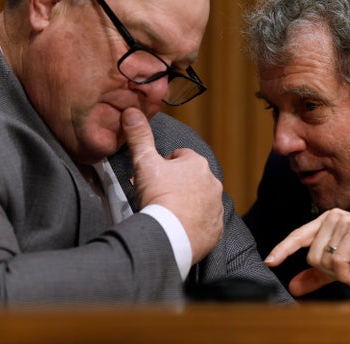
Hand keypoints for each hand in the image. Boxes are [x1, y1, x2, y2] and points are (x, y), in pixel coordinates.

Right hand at [121, 107, 222, 263]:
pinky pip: (206, 223)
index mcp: (197, 164)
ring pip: (200, 200)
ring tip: (168, 213)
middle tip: (158, 195)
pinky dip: (195, 224)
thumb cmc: (159, 196)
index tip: (154, 176)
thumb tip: (132, 112)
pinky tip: (180, 227)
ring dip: (188, 204)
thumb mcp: (144, 162)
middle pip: (191, 179)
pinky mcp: (216, 229)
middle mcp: (213, 183)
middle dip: (177, 184)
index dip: (164, 165)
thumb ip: (139, 136)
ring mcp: (216, 207)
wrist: (170, 235)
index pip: (180, 157)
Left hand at [264, 208, 349, 295]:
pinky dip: (344, 274)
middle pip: (310, 254)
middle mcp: (332, 216)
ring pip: (321, 258)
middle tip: (347, 270)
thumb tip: (293, 286)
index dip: (283, 249)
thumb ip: (317, 275)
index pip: (298, 236)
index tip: (269, 262)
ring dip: (338, 272)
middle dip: (327, 270)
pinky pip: (336, 261)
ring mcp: (342, 221)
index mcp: (326, 220)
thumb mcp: (341, 267)